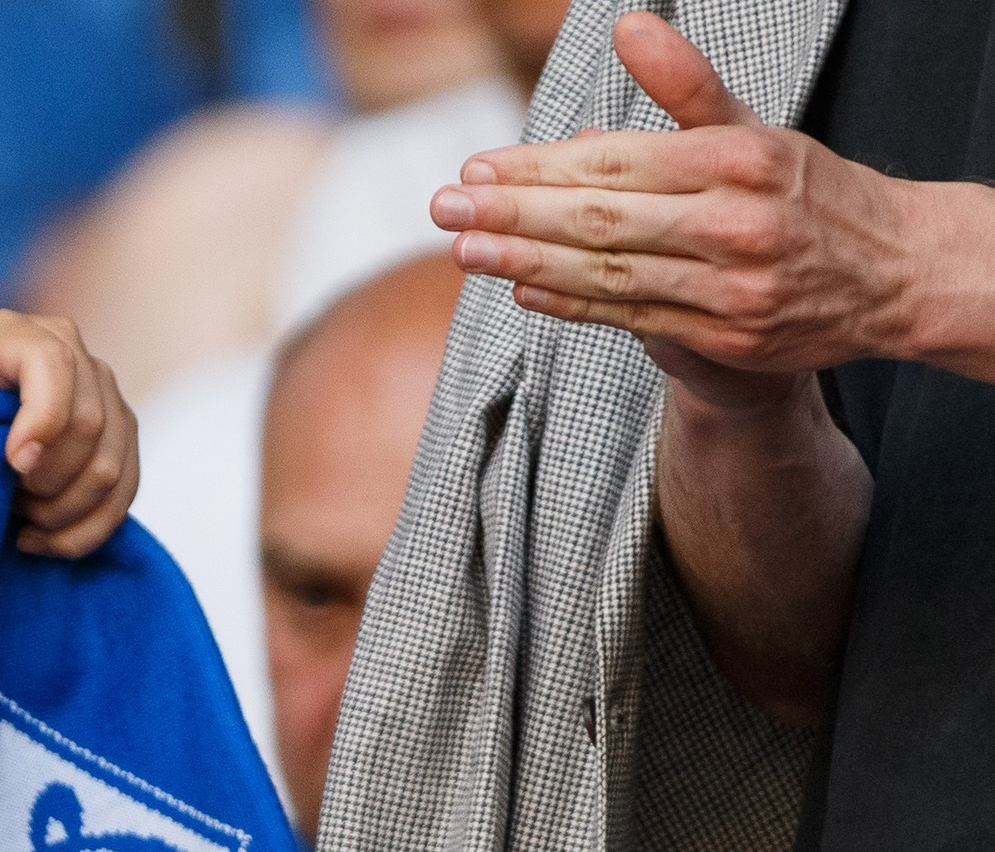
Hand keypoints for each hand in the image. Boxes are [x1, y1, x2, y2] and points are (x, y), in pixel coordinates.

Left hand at [0, 310, 138, 557]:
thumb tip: (24, 460)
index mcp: (11, 333)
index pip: (55, 365)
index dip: (43, 421)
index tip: (13, 465)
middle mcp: (65, 347)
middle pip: (89, 424)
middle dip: (45, 480)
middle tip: (5, 498)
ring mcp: (100, 387)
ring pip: (109, 467)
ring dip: (60, 510)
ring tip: (18, 515)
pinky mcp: (119, 431)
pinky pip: (123, 493)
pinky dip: (83, 531)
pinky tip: (39, 539)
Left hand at [431, 12, 931, 387]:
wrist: (887, 274)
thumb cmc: (802, 193)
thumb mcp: (756, 129)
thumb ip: (686, 88)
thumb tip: (628, 31)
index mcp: (736, 159)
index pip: (615, 164)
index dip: (538, 170)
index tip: (477, 171)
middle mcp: (732, 222)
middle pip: (600, 219)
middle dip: (514, 215)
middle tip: (446, 208)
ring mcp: (727, 286)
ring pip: (607, 273)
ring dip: (526, 263)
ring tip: (465, 251)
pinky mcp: (724, 337)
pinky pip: (630, 318)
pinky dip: (571, 305)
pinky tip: (522, 291)